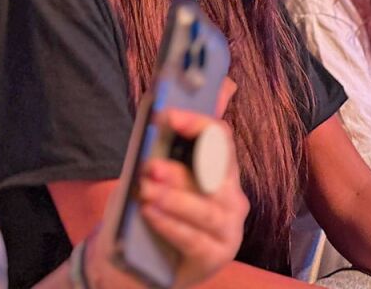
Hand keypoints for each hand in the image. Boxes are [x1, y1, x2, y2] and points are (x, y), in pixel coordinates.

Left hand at [91, 110, 248, 288]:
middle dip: (182, 168)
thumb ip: (164, 145)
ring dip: (174, 198)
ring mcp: (228, 229)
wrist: (138, 263)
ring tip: (146, 191)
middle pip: (216, 174)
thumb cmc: (151, 211)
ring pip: (206, 209)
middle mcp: (232, 198)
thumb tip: (159, 107)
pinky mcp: (216, 256)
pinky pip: (194, 239)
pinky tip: (150, 214)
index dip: (198, 124)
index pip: (221, 139)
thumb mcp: (153, 175)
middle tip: (151, 166)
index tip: (169, 116)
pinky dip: (171, 225)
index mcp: (222, 171)